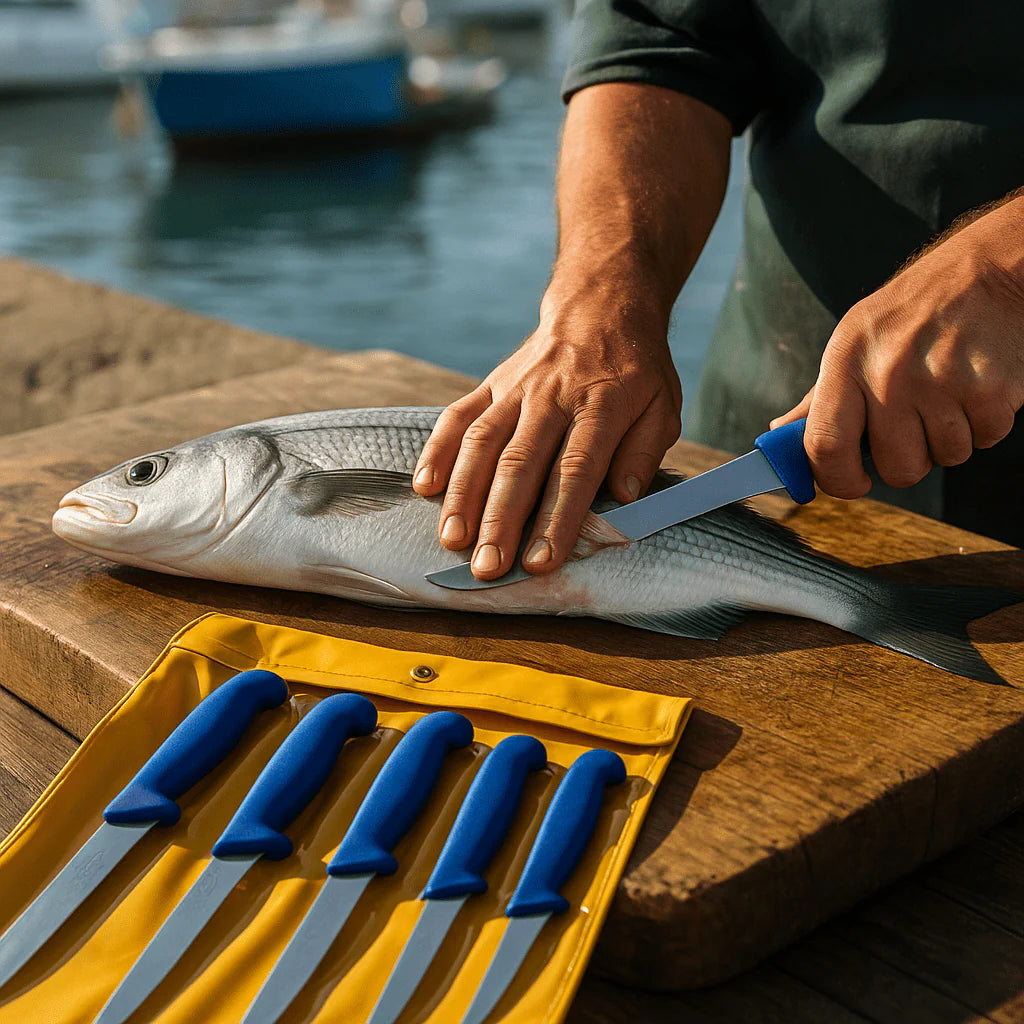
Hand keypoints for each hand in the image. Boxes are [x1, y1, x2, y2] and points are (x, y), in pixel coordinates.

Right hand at [412, 307, 680, 579]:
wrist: (601, 305)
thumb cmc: (636, 369)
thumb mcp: (663, 406)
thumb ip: (644, 452)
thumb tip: (623, 498)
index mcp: (601, 406)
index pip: (575, 470)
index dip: (556, 519)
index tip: (540, 562)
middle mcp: (553, 397)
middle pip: (520, 464)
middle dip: (501, 520)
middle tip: (487, 567)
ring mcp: (516, 389)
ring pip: (482, 444)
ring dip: (464, 494)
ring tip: (452, 540)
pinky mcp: (491, 384)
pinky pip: (458, 416)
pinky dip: (437, 451)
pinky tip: (424, 488)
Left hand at [772, 194, 1023, 497]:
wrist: (985, 271)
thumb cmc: (910, 314)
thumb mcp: (852, 343)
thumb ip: (819, 398)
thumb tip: (778, 435)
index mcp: (845, 363)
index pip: (825, 447)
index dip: (837, 481)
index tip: (853, 484)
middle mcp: (889, 373)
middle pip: (897, 468)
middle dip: (908, 460)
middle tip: (914, 425)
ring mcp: (942, 381)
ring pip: (945, 457)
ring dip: (949, 438)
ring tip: (948, 394)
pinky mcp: (991, 388)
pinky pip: (986, 439)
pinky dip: (985, 423)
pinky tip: (976, 386)